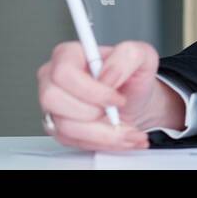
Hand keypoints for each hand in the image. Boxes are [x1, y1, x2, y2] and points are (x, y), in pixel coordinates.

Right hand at [37, 40, 164, 150]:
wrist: (135, 102)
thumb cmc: (133, 77)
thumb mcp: (143, 56)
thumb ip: (127, 56)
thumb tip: (107, 76)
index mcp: (69, 54)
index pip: (64, 73)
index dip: (91, 90)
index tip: (115, 98)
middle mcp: (54, 78)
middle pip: (54, 100)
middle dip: (93, 113)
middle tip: (116, 112)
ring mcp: (53, 106)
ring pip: (64, 126)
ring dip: (102, 133)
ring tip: (126, 129)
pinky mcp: (58, 129)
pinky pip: (72, 142)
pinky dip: (100, 143)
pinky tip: (117, 136)